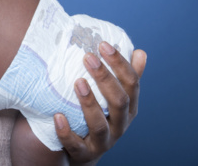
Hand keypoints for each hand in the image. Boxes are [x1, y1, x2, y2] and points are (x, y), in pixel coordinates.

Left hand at [54, 43, 147, 164]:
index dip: (120, 64)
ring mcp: (102, 142)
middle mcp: (119, 125)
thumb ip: (125, 78)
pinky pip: (75, 145)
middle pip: (119, 102)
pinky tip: (57, 116)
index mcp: (128, 108)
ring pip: (99, 125)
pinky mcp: (84, 154)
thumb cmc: (100, 116)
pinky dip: (66, 132)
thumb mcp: (114, 98)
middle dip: (105, 79)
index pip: (132, 84)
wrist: (83, 152)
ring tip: (77, 82)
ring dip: (89, 103)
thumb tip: (140, 52)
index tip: (103, 44)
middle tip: (88, 57)